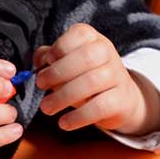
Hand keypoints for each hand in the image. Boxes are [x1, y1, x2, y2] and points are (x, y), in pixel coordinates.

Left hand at [33, 24, 159, 135]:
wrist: (120, 98)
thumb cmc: (86, 76)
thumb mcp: (67, 62)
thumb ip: (49, 57)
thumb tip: (38, 62)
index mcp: (93, 39)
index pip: (78, 35)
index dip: (58, 50)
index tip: (45, 65)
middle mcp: (107, 53)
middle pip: (85, 58)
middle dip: (57, 73)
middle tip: (41, 86)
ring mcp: (117, 75)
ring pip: (90, 82)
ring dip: (63, 97)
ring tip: (47, 108)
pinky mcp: (121, 99)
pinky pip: (99, 107)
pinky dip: (78, 117)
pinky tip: (64, 122)